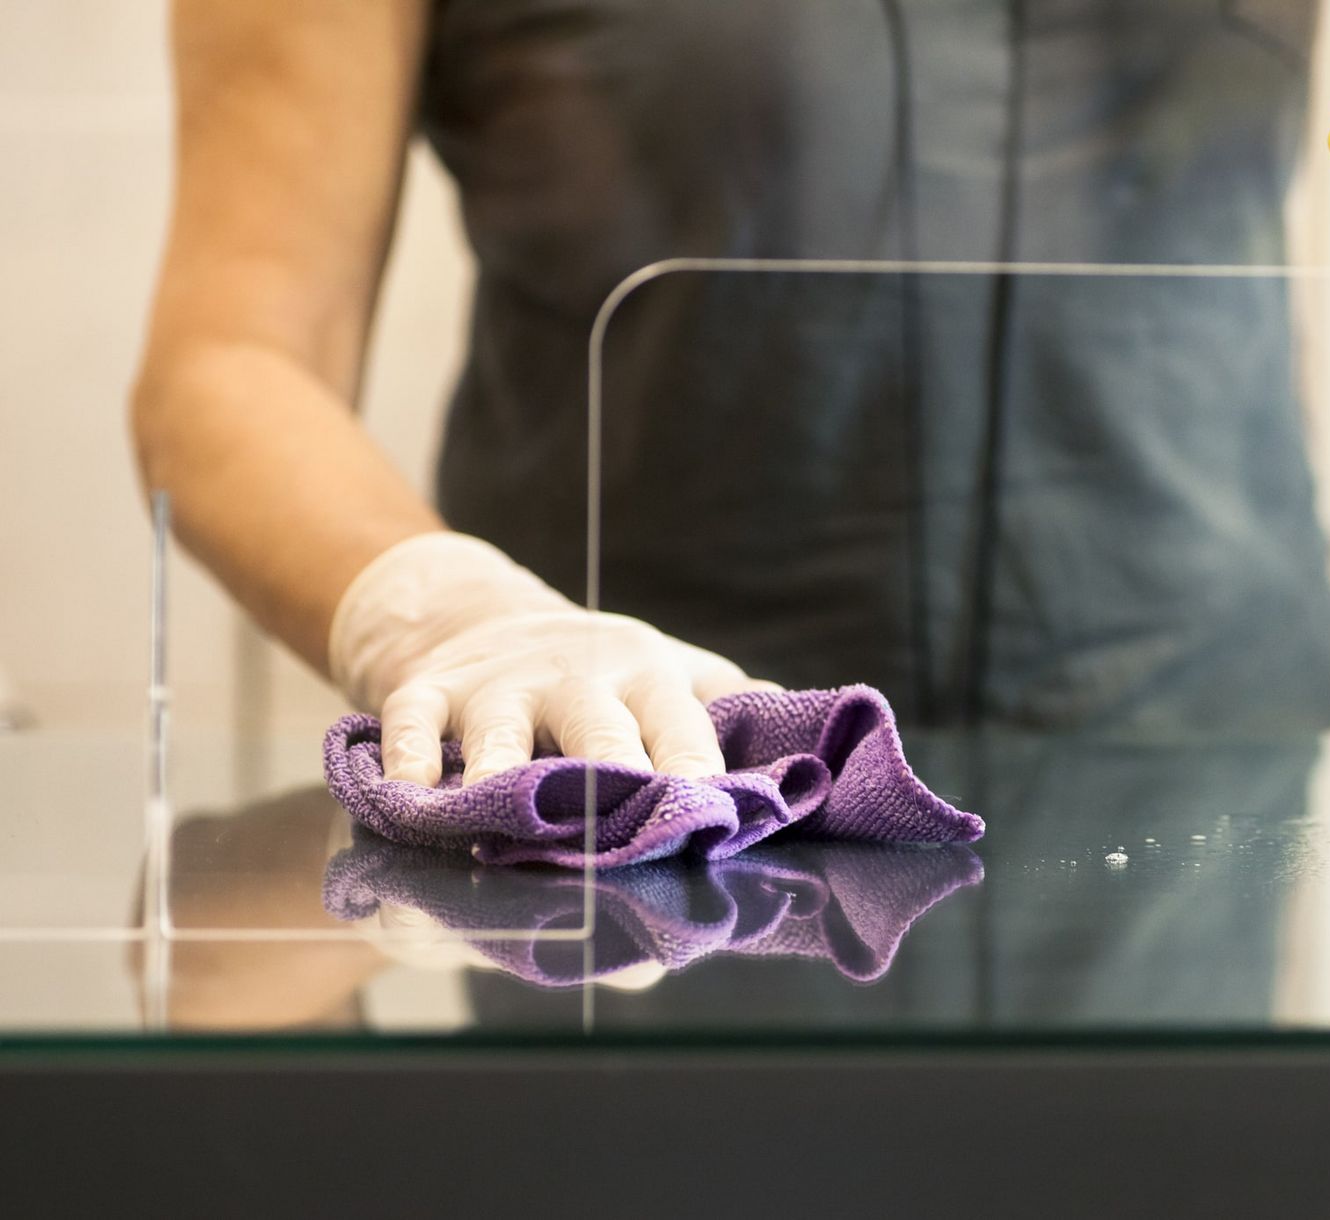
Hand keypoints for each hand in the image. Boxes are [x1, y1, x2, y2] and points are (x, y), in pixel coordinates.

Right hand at [328, 533, 776, 785]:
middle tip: (619, 811)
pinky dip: (405, 758)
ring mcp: (498, 687)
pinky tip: (410, 795)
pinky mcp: (429, 691)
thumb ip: (736, 712)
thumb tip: (811, 745)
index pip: (683, 725)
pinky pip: (410, 722)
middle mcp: (576, 681)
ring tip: (495, 806)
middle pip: (597, 728)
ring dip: (496, 770)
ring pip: (498, 731)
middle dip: (609, 769)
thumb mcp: (677, 676)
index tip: (711, 808)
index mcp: (649, 680)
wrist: (494, 618)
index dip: (696, 766)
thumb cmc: (608, 674)